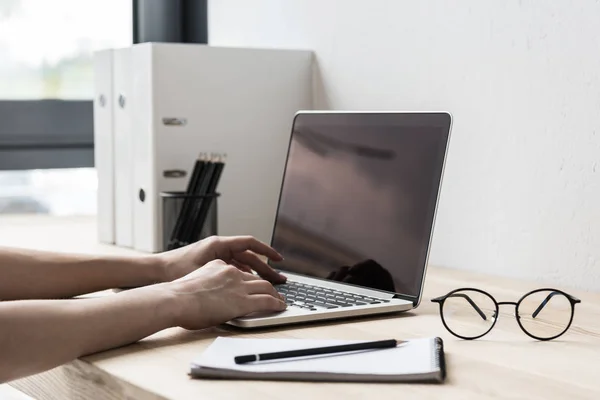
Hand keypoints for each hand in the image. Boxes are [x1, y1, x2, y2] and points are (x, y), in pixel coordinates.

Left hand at [157, 235, 285, 283]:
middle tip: (279, 279)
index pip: (249, 244)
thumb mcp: (205, 272)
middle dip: (265, 268)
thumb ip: (226, 276)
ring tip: (267, 285)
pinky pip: (232, 269)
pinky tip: (248, 287)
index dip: (266, 251)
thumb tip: (247, 282)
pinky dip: (242, 276)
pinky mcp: (209, 265)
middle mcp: (218, 248)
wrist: (155, 272)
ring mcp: (214, 256)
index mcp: (218, 245)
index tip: (279, 259)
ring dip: (255, 273)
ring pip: (241, 264)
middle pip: (248, 256)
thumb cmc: (175, 271)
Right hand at [168, 259, 286, 329]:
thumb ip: (206, 284)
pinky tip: (280, 306)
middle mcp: (231, 272)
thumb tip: (208, 296)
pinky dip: (276, 303)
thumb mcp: (195, 282)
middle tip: (276, 290)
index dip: (249, 279)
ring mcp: (239, 285)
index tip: (254, 284)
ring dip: (275, 294)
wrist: (176, 299)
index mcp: (219, 265)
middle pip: (256, 277)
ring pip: (265, 287)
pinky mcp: (244, 300)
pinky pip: (267, 300)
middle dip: (268, 283)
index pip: (240, 271)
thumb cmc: (177, 297)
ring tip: (280, 300)